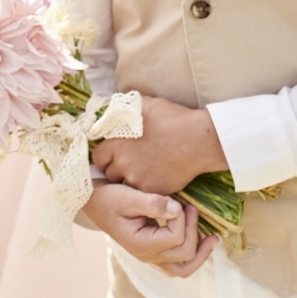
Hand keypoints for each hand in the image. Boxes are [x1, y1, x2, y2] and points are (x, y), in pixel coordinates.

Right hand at [83, 181, 217, 277]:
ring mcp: (150, 256)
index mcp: (141, 245)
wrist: (93, 201)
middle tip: (191, 208)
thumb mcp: (128, 196)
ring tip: (213, 238)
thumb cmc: (108, 198)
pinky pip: (177, 263)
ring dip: (200, 254)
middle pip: (184, 255)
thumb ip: (152, 203)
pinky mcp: (153, 251)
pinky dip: (192, 254)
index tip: (176, 202)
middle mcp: (147, 256)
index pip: (176, 238)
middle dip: (193, 230)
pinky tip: (200, 239)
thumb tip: (177, 209)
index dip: (182, 219)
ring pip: (183, 268)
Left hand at [92, 96, 227, 193]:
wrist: (198, 140)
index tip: (114, 154)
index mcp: (116, 143)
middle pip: (109, 174)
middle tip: (129, 162)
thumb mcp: (144, 104)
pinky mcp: (152, 190)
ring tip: (142, 170)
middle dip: (117, 169)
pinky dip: (146, 186)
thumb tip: (112, 111)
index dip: (105, 156)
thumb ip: (123, 109)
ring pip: (125, 186)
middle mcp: (123, 163)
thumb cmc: (172, 119)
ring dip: (130, 180)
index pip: (98, 157)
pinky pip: (142, 193)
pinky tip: (155, 176)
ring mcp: (137, 179)